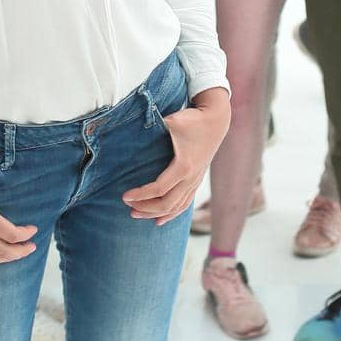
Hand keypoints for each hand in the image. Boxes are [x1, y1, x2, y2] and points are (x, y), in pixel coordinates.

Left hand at [121, 86, 229, 225]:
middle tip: (128, 207)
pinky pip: (185, 203)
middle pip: (167, 203)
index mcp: (184, 166)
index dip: (140, 195)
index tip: (125, 196)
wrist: (216, 120)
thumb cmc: (192, 120)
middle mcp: (191, 178)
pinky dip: (172, 213)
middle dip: (145, 208)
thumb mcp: (172, 121)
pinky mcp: (197, 180)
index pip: (159, 189)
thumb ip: (152, 126)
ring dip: (156, 213)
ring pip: (177, 207)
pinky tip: (160, 219)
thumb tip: (128, 128)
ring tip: (136, 214)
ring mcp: (196, 180)